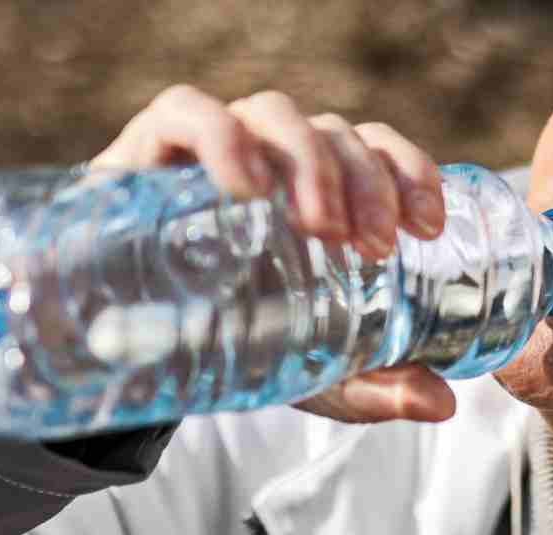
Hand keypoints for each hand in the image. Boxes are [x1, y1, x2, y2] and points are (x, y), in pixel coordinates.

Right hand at [92, 85, 456, 422]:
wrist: (111, 353)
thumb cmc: (224, 342)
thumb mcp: (309, 371)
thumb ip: (373, 385)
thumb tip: (441, 404)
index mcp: (317, 188)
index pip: (374, 147)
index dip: (408, 171)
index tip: (430, 226)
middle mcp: (269, 156)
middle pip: (332, 131)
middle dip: (366, 180)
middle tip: (377, 245)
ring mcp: (210, 146)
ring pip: (273, 113)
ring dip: (309, 161)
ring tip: (322, 228)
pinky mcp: (146, 150)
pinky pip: (187, 112)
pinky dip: (222, 138)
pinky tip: (246, 187)